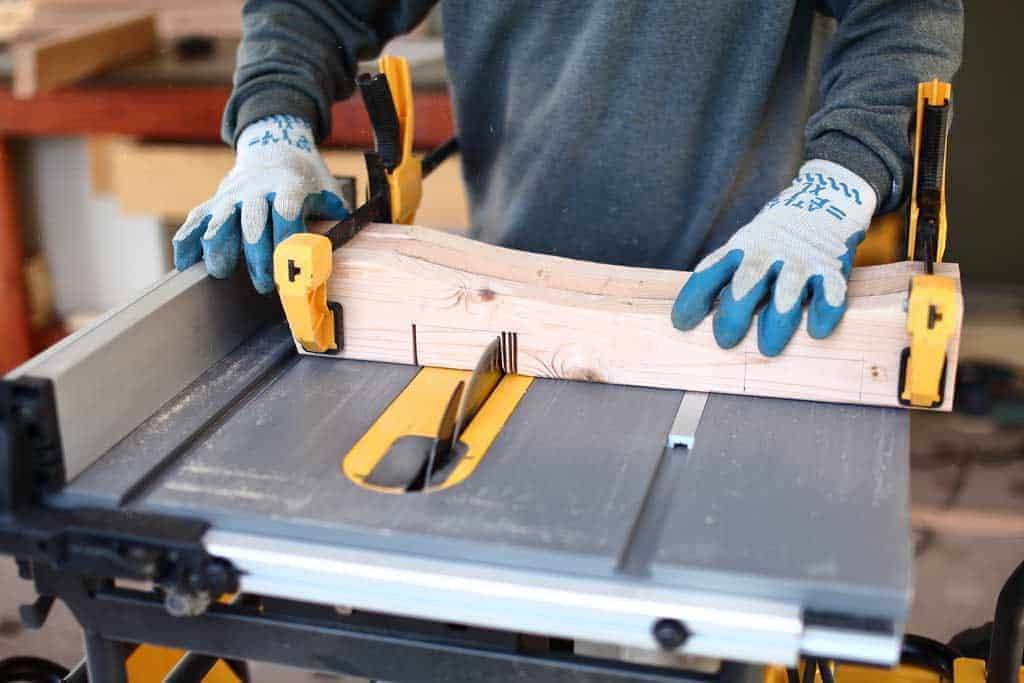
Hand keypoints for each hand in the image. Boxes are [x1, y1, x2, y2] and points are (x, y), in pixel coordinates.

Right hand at [172, 115, 348, 292]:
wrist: (275, 146)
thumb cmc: (306, 180)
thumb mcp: (327, 192)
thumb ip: (336, 218)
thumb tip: (347, 246)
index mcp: (289, 185)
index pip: (287, 209)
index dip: (287, 235)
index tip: (291, 263)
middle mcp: (256, 188)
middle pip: (251, 220)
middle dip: (256, 254)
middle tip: (263, 283)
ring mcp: (231, 195)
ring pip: (218, 220)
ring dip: (218, 247)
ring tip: (220, 272)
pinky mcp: (213, 202)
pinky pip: (195, 221)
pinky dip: (188, 241)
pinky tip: (185, 264)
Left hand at [671, 160, 876, 355]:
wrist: (825, 201)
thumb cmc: (772, 239)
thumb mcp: (743, 247)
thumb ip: (722, 276)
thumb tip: (691, 319)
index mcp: (739, 250)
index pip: (709, 273)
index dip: (693, 298)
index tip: (680, 324)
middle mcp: (767, 254)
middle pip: (745, 284)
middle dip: (733, 314)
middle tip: (725, 341)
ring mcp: (800, 261)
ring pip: (786, 293)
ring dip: (776, 322)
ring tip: (767, 348)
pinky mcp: (831, 268)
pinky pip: (829, 292)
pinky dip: (824, 312)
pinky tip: (816, 331)